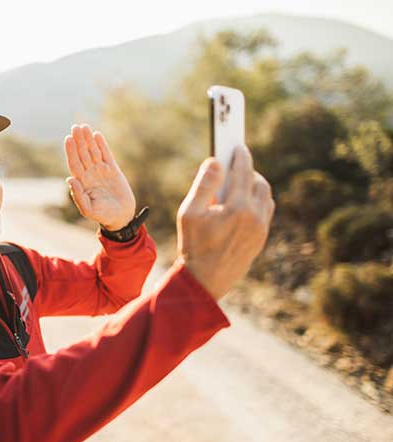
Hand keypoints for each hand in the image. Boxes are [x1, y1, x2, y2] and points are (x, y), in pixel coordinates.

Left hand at [64, 124, 135, 230]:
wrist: (121, 216)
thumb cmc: (103, 215)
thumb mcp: (88, 209)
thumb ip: (78, 195)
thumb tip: (69, 179)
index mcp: (82, 183)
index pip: (75, 163)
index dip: (71, 151)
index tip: (68, 139)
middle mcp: (90, 174)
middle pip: (82, 154)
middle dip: (79, 141)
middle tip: (76, 127)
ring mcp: (101, 171)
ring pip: (93, 152)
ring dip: (88, 140)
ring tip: (84, 127)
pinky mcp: (113, 170)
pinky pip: (106, 154)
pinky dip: (102, 145)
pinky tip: (96, 135)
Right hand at [176, 145, 274, 299]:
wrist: (204, 281)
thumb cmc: (193, 246)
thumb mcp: (189, 213)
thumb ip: (203, 184)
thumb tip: (215, 162)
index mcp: (237, 208)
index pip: (243, 171)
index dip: (240, 156)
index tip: (237, 145)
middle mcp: (255, 217)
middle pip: (258, 181)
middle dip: (247, 170)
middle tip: (232, 166)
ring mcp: (261, 229)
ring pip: (265, 196)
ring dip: (253, 186)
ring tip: (235, 185)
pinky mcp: (261, 239)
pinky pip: (266, 211)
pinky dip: (257, 201)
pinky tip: (241, 203)